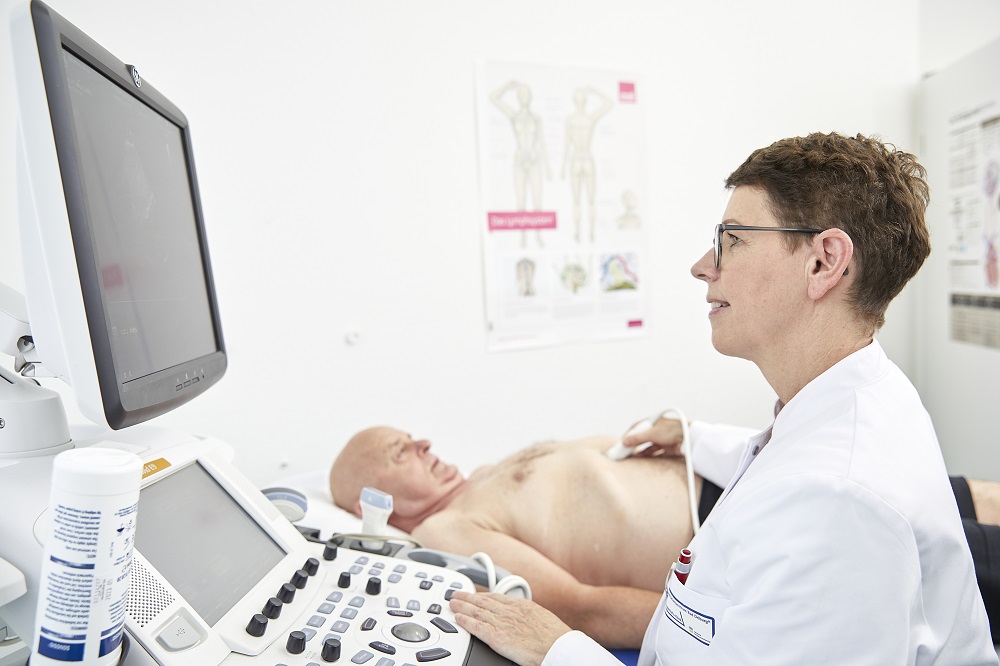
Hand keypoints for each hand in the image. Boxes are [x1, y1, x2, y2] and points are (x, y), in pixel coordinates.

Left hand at [450, 591, 571, 665]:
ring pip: (477, 611)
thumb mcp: (541, 618)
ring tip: (452, 603)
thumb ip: (528, 616)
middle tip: (456, 594)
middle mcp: (509, 611)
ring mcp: (502, 623)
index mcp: (521, 606)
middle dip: (467, 597)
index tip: (474, 594)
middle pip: (483, 601)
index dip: (482, 595)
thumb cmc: (555, 637)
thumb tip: (524, 619)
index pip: (496, 597)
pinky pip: (477, 627)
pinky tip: (458, 618)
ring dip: (462, 606)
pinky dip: (465, 621)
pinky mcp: (497, 637)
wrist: (558, 647)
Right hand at [620, 416, 684, 457]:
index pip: (638, 426)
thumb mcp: (652, 433)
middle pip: (642, 437)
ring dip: (640, 451)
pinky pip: (656, 453)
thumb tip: (624, 441)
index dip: (629, 433)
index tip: (622, 440)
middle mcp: (658, 430)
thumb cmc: (673, 430)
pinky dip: (648, 455)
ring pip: (648, 446)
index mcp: (654, 421)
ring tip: (631, 456)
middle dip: (634, 444)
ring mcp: (664, 439)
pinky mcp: (668, 448)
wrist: (690, 439)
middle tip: (624, 450)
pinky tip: (641, 458)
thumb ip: (637, 438)